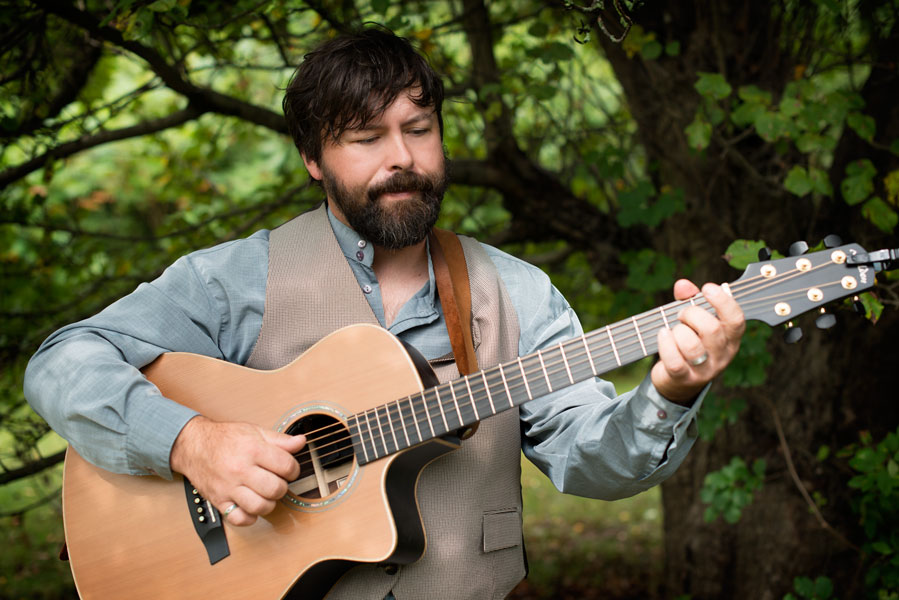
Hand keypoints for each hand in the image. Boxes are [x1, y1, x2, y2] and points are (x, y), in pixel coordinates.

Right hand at [170, 416, 305, 525]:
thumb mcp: (254, 431)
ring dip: (269, 503)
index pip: (286, 466)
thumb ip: (280, 439)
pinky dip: (250, 517)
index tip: (289, 469)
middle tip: (277, 481)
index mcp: (253, 450)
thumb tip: (300, 442)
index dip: (293, 469)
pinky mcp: (219, 500)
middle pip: (276, 489)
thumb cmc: (225, 438)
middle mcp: (240, 470)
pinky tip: (251, 505)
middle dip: (282, 487)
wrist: (194, 445)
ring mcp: (229, 487)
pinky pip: (240, 519)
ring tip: (265, 494)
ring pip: (260, 507)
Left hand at [651, 279, 744, 403]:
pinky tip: (663, 334)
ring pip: (692, 346)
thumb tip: (682, 285)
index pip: (736, 319)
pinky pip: (675, 362)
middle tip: (682, 314)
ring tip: (673, 329)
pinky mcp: (685, 379)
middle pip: (711, 329)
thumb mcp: (693, 320)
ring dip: (678, 331)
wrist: (678, 380)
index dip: (723, 301)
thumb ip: (690, 299)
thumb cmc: (689, 341)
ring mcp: (705, 370)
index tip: (707, 288)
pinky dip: (665, 344)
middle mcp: (723, 355)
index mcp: (730, 338)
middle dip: (691, 314)